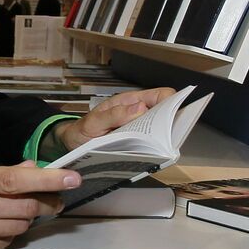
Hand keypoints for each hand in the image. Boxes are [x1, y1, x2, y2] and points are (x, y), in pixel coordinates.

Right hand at [0, 162, 81, 248]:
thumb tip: (31, 168)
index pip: (14, 179)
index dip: (47, 180)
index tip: (72, 178)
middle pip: (24, 206)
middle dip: (46, 203)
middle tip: (56, 201)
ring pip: (20, 226)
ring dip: (26, 220)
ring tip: (14, 214)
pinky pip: (6, 244)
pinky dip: (9, 236)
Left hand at [57, 87, 177, 153]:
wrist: (72, 142)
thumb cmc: (83, 128)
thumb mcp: (94, 121)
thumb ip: (115, 114)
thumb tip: (140, 108)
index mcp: (130, 101)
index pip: (160, 95)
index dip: (172, 102)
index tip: (175, 114)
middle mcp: (136, 112)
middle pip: (163, 113)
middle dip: (169, 123)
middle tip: (166, 136)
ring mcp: (136, 127)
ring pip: (158, 129)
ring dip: (160, 137)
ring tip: (157, 146)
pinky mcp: (135, 140)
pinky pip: (148, 142)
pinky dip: (151, 147)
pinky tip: (148, 153)